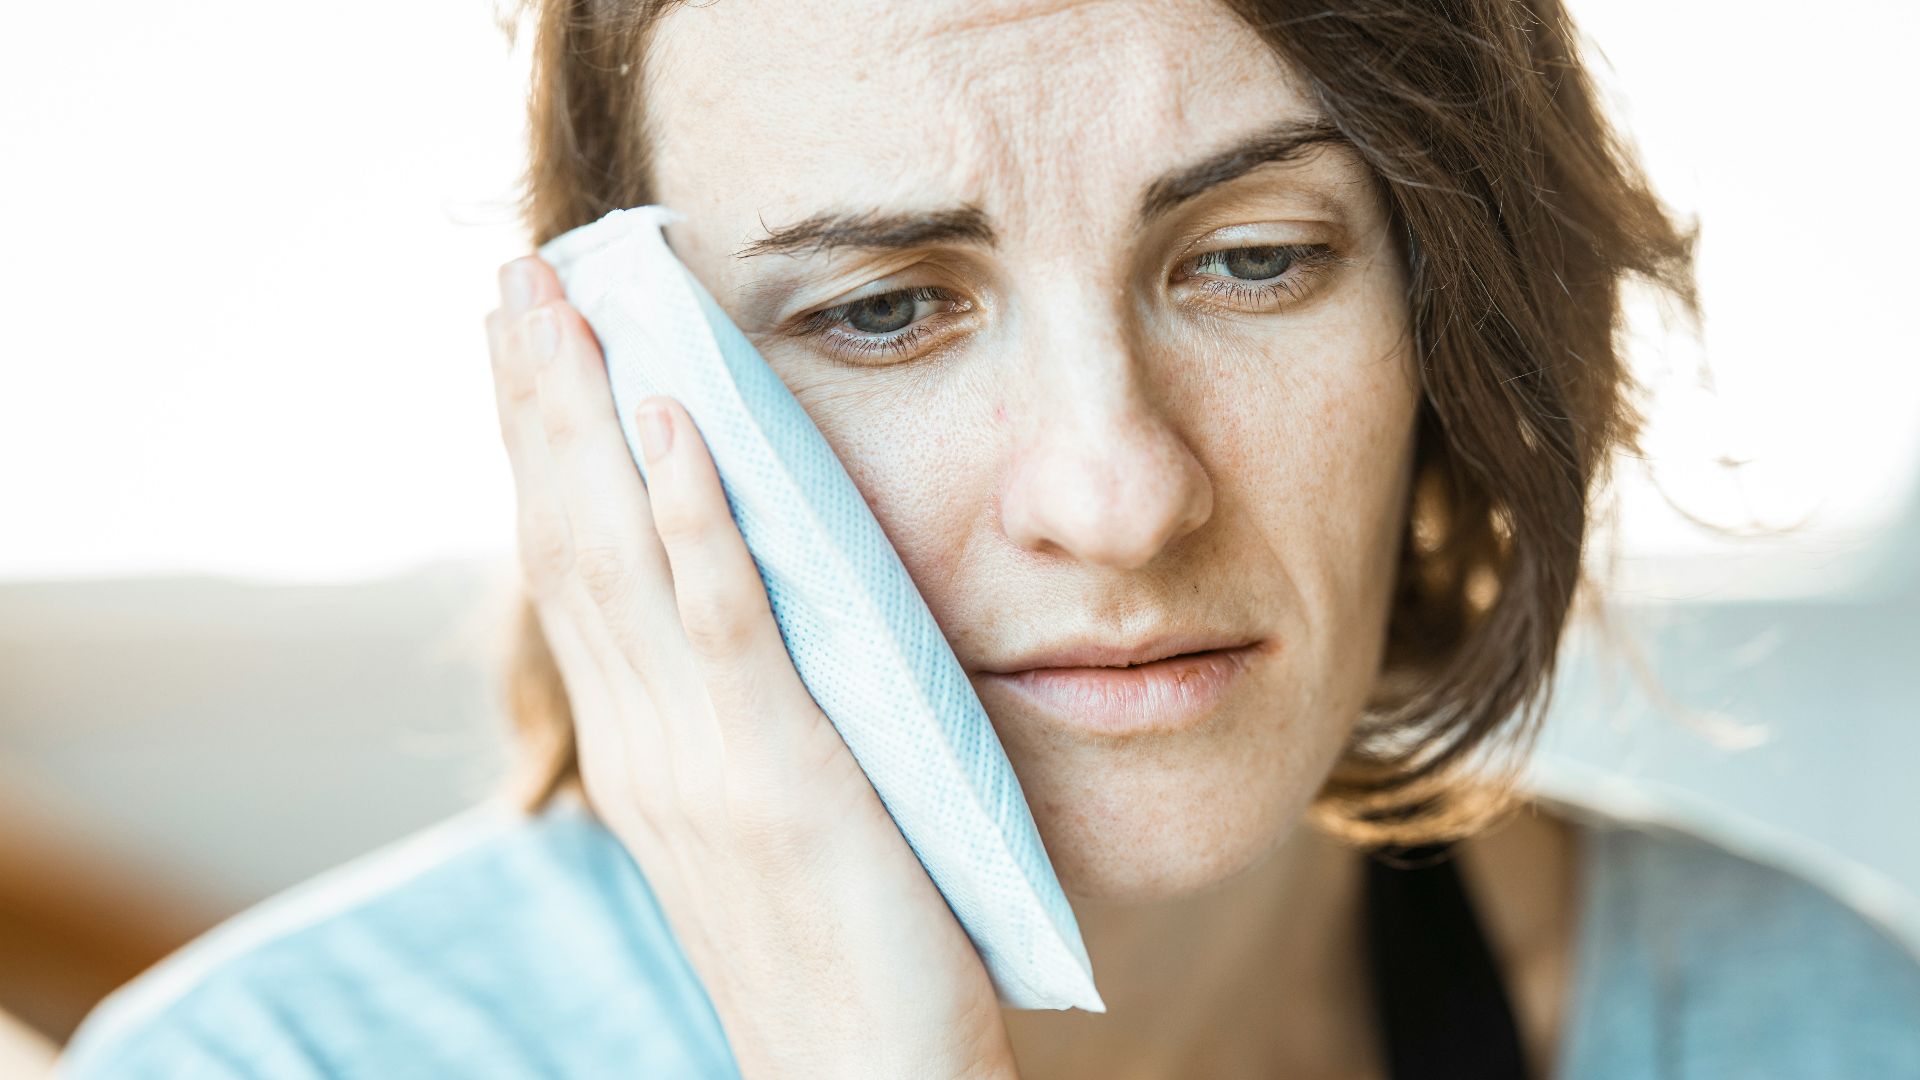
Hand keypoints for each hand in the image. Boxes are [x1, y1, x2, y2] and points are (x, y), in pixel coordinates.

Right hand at [484, 255, 1018, 1079]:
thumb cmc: (833, 955)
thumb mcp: (761, 820)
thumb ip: (735, 718)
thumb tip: (744, 619)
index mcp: (641, 751)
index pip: (570, 569)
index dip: (539, 448)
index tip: (524, 342)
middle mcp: (645, 744)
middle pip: (566, 536)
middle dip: (536, 399)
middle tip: (515, 275)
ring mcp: (700, 758)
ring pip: (618, 554)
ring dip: (584, 417)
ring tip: (560, 302)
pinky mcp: (781, 774)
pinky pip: (724, 620)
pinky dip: (690, 512)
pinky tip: (669, 419)